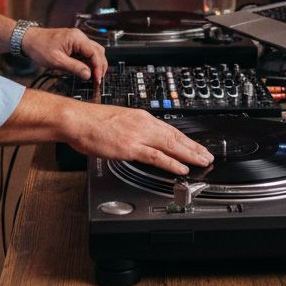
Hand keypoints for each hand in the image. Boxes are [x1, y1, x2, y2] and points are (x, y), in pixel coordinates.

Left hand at [22, 26, 107, 81]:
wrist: (28, 40)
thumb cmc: (39, 47)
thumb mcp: (57, 61)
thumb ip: (75, 67)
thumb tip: (89, 75)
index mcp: (76, 38)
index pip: (94, 53)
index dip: (98, 67)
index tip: (97, 79)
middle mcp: (79, 36)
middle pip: (98, 51)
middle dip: (100, 66)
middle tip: (98, 80)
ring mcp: (77, 39)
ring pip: (93, 51)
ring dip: (95, 64)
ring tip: (93, 77)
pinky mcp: (74, 43)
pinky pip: (86, 52)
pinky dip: (89, 61)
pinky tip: (86, 70)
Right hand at [64, 102, 213, 174]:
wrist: (78, 120)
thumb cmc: (92, 122)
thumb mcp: (119, 122)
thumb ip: (133, 130)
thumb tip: (141, 140)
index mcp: (141, 117)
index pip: (170, 129)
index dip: (186, 139)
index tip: (196, 146)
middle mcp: (144, 124)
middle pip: (175, 136)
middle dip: (194, 147)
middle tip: (207, 156)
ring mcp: (138, 135)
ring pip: (171, 145)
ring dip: (189, 155)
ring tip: (202, 161)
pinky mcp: (130, 147)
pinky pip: (156, 156)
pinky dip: (171, 163)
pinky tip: (181, 168)